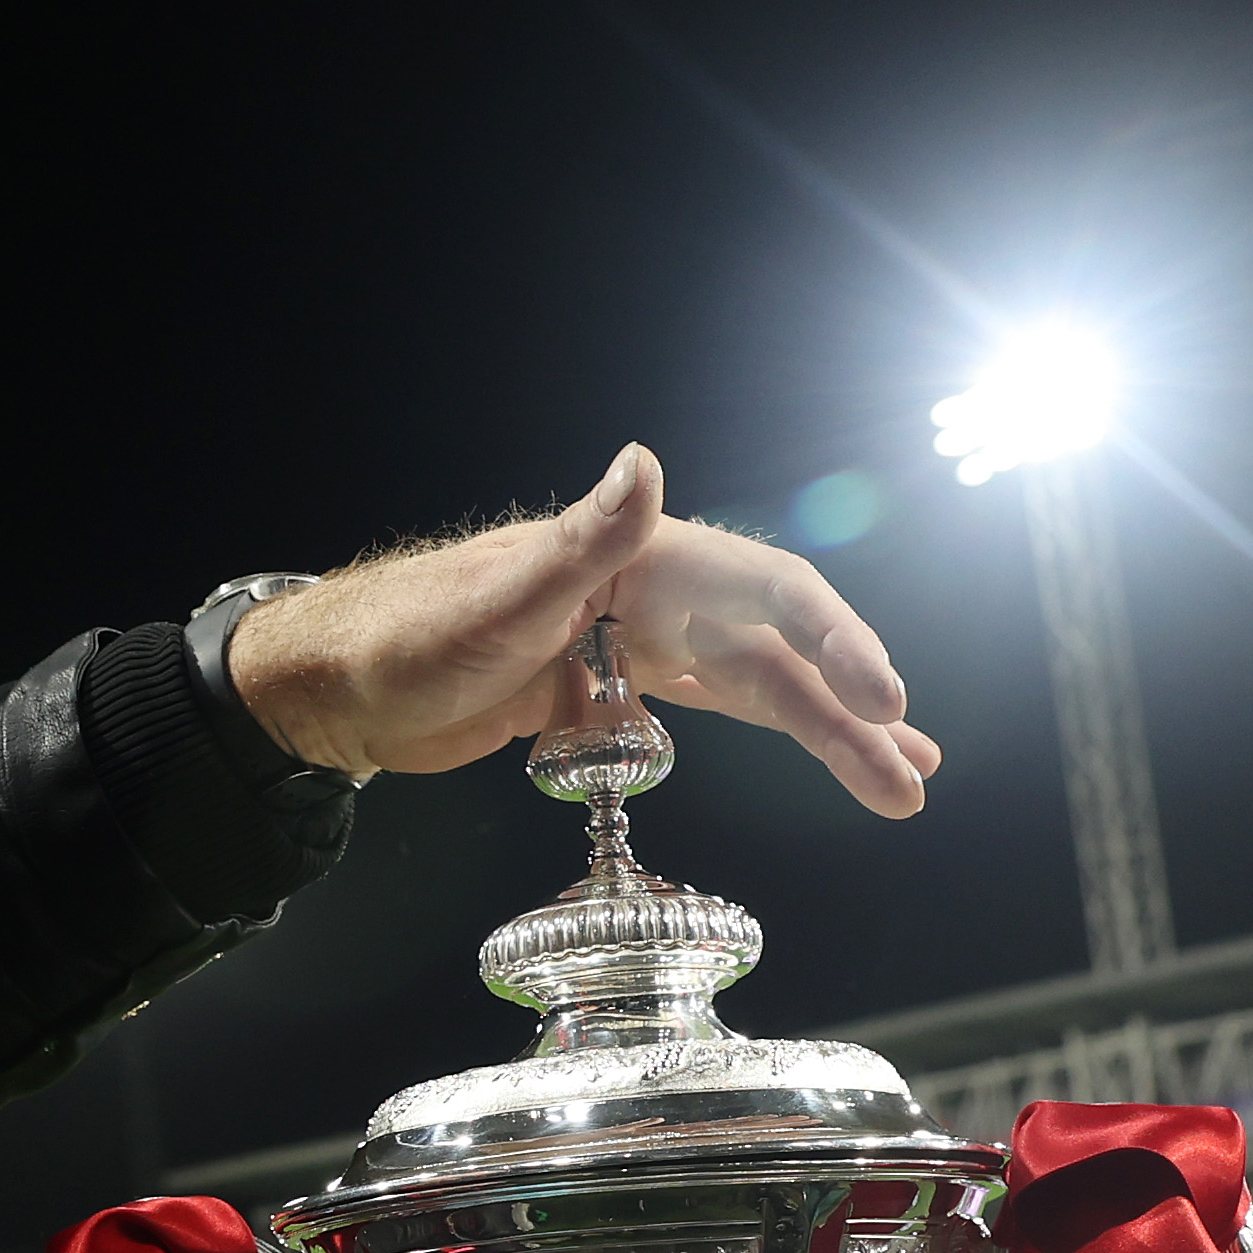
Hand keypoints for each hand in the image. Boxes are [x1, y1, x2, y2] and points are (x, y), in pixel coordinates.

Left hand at [224, 443, 941, 814]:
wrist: (337, 685)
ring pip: (760, 689)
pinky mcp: (616, 692)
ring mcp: (640, 644)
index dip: (835, 647)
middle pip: (780, 654)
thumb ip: (583, 541)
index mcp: (641, 559)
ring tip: (902, 786)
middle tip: (914, 775)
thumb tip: (642, 467)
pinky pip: (715, 712)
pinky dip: (771, 735)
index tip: (885, 702)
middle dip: (853, 714)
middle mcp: (655, 594)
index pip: (767, 599)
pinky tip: (823, 756)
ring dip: (832, 735)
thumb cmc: (405, 634)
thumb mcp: (497, 597)